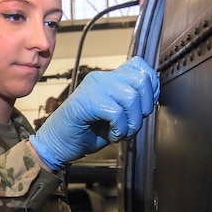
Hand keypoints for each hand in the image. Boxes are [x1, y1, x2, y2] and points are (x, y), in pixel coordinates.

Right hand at [29, 56, 158, 170]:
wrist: (59, 144)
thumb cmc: (86, 132)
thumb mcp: (117, 115)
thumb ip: (132, 103)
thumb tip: (152, 97)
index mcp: (109, 78)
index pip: (140, 66)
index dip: (151, 88)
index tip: (144, 109)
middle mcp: (102, 78)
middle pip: (142, 80)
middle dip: (145, 108)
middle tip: (133, 124)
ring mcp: (93, 87)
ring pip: (131, 98)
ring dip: (132, 123)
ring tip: (121, 132)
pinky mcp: (86, 101)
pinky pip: (116, 113)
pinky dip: (119, 129)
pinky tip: (112, 135)